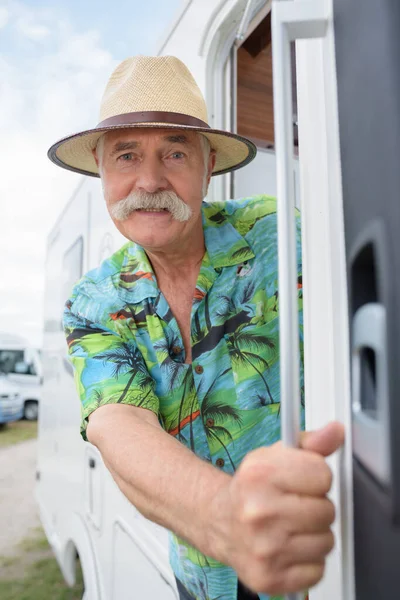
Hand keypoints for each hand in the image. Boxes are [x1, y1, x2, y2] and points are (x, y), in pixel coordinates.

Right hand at [207, 422, 343, 594]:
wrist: (219, 522)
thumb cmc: (251, 489)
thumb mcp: (274, 456)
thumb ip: (310, 444)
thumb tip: (336, 431)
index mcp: (259, 474)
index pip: (323, 474)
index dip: (316, 476)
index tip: (300, 480)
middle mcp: (259, 511)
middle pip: (327, 510)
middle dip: (315, 506)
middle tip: (294, 505)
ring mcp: (264, 548)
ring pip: (326, 541)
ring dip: (314, 535)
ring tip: (291, 527)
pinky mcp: (269, 577)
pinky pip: (317, 569)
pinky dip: (307, 561)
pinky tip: (288, 547)